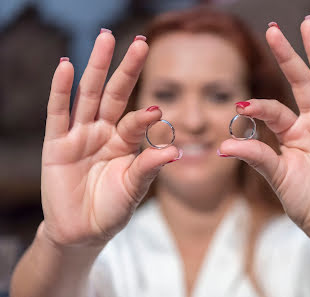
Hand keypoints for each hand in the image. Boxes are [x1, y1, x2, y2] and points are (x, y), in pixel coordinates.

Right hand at [41, 32, 179, 247]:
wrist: (82, 232)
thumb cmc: (112, 209)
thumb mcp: (134, 188)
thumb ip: (149, 166)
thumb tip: (174, 149)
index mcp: (123, 142)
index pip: (135, 120)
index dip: (145, 115)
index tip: (157, 109)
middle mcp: (103, 132)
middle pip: (114, 94)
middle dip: (126, 69)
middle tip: (140, 43)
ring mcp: (79, 135)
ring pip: (88, 95)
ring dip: (95, 67)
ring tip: (105, 39)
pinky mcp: (56, 145)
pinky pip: (58, 113)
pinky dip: (61, 90)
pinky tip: (66, 67)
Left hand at [219, 18, 309, 241]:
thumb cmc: (304, 201)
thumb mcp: (277, 176)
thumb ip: (256, 157)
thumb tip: (222, 145)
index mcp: (291, 132)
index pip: (273, 109)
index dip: (258, 105)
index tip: (241, 105)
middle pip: (299, 81)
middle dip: (287, 56)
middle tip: (273, 30)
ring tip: (308, 25)